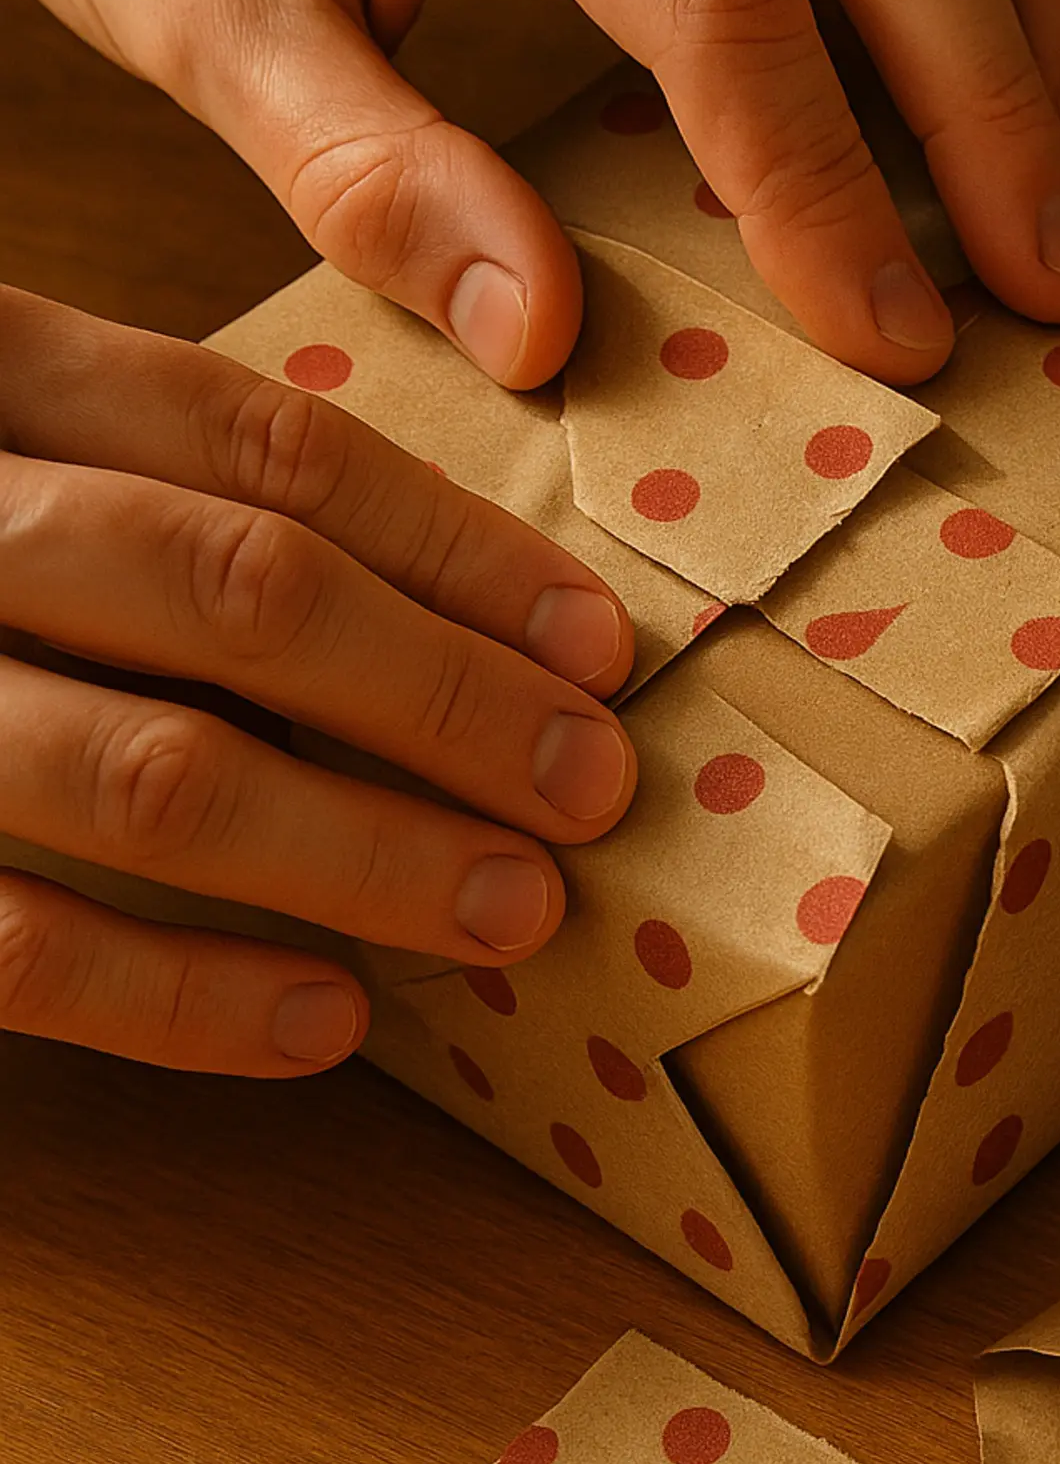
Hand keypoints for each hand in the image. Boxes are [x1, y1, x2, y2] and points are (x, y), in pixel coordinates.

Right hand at [0, 288, 636, 1076]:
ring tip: (512, 911)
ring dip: (363, 855)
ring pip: (152, 773)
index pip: (261, 443)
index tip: (598, 639)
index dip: (454, 548)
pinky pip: (19, 944)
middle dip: (444, 697)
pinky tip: (326, 1020)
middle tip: (595, 786)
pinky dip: (185, 996)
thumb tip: (410, 602)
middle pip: (237, 591)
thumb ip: (129, 477)